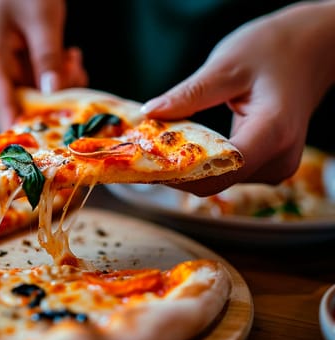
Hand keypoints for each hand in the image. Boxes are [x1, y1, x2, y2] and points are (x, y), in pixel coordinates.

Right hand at [0, 0, 86, 129]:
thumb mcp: (40, 19)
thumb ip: (47, 59)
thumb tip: (53, 95)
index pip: (4, 111)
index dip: (27, 131)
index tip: (53, 144)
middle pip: (23, 104)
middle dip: (55, 97)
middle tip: (76, 73)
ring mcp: (1, 65)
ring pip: (33, 91)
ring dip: (59, 82)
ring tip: (73, 58)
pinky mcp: (13, 59)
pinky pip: (35, 77)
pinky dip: (54, 71)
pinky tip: (68, 56)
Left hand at [141, 1, 334, 195]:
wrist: (313, 49)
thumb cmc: (275, 50)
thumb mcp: (227, 65)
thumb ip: (189, 94)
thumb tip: (150, 113)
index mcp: (272, 133)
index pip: (218, 171)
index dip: (176, 173)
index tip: (141, 164)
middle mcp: (277, 160)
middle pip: (215, 181)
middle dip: (172, 171)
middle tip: (135, 155)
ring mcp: (275, 167)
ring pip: (217, 181)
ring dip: (183, 168)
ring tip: (151, 149)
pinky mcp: (266, 165)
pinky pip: (225, 173)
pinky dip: (199, 163)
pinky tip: (176, 149)